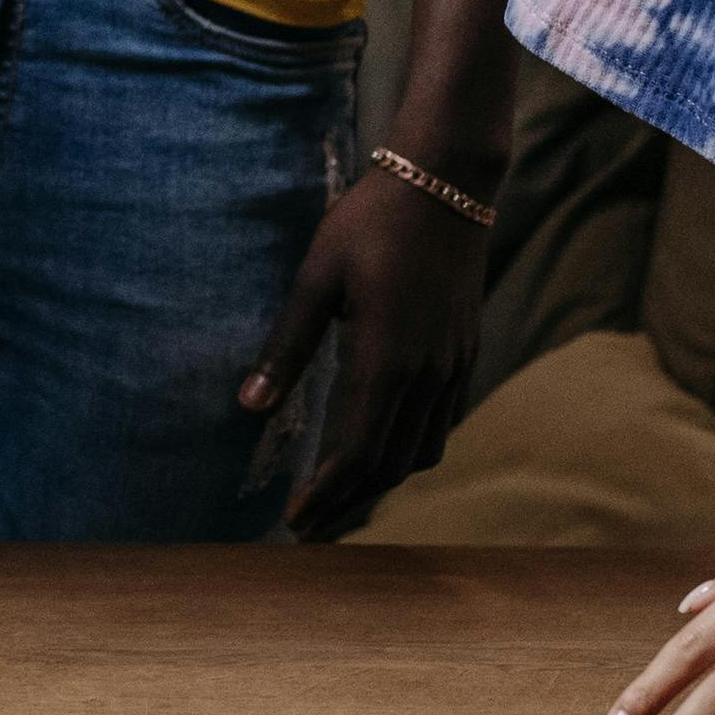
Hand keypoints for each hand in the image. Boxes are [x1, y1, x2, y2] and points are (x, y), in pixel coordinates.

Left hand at [242, 167, 491, 535]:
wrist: (447, 185)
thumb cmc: (370, 223)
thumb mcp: (315, 278)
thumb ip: (285, 346)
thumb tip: (248, 407)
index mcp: (386, 360)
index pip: (356, 454)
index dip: (325, 495)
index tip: (294, 523)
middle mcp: (427, 375)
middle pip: (389, 466)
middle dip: (347, 503)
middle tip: (308, 528)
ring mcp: (453, 367)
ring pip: (422, 451)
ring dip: (381, 482)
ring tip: (339, 496)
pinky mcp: (466, 354)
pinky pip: (441, 424)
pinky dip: (410, 451)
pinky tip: (382, 449)